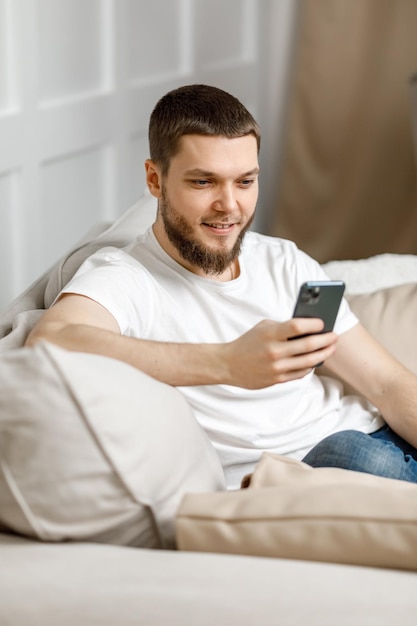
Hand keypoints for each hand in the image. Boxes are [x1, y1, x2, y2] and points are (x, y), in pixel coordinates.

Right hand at [223, 318, 337, 388]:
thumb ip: (283, 327)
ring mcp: (276, 367)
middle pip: (308, 345)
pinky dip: (311, 366)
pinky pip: (301, 373)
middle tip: (334, 336)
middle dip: (326, 340)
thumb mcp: (263, 328)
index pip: (297, 327)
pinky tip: (316, 360)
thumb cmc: (248, 342)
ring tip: (331, 348)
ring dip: (323, 354)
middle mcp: (274, 351)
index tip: (323, 323)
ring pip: (308, 362)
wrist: (228, 365)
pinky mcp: (277, 379)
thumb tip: (309, 328)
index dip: (314, 324)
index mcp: (269, 334)